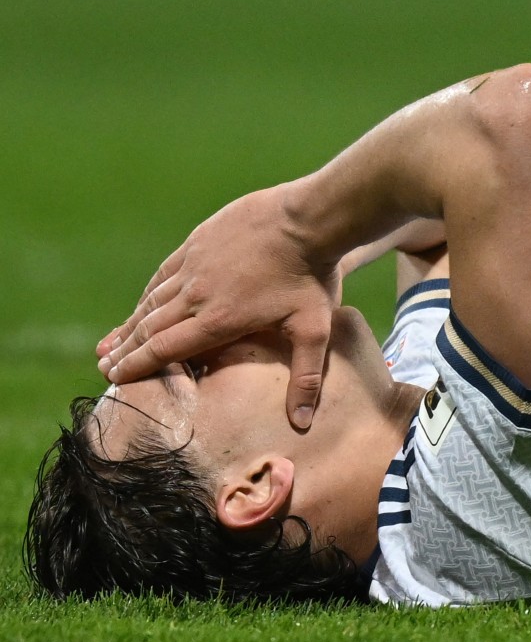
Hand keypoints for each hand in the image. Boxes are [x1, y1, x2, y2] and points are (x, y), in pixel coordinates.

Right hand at [97, 183, 340, 429]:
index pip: (165, 349)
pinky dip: (151, 292)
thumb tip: (304, 423)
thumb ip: (306, 378)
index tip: (114, 378)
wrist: (307, 218)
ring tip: (114, 341)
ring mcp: (194, 265)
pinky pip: (165, 273)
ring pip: (153, 300)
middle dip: (126, 350)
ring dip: (132, 322)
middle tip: (105, 367)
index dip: (137, 365)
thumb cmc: (312, 276)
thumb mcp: (315, 331)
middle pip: (150, 327)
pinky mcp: (198, 242)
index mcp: (218, 320)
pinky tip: (145, 301)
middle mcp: (197, 294)